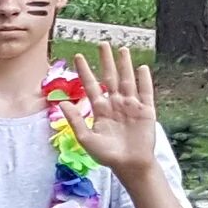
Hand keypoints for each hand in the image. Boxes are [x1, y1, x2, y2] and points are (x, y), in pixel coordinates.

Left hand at [64, 45, 162, 177]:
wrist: (129, 164)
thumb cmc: (107, 154)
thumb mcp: (86, 138)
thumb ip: (75, 120)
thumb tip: (61, 103)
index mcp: (100, 109)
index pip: (91, 85)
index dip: (85, 71)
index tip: (78, 56)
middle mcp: (115, 104)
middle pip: (110, 77)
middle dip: (106, 61)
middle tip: (101, 43)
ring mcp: (131, 105)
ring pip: (127, 80)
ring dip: (125, 65)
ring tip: (122, 49)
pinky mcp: (146, 110)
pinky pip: (145, 92)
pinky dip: (144, 80)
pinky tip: (141, 67)